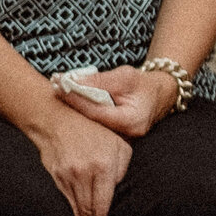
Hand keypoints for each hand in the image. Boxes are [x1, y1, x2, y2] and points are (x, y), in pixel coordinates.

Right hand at [24, 101, 133, 215]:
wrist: (57, 118)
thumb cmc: (96, 132)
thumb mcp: (120, 146)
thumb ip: (123, 173)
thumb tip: (124, 197)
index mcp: (102, 167)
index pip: (102, 208)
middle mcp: (81, 175)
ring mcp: (65, 178)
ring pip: (73, 213)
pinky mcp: (54, 179)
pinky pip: (64, 205)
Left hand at [55, 65, 173, 140]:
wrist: (160, 95)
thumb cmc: (144, 84)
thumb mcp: (126, 76)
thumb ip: (100, 80)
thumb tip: (73, 81)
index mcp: (130, 121)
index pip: (95, 112)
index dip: (76, 98)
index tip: (60, 85)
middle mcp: (125, 135)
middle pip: (90, 121)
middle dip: (71, 102)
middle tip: (55, 85)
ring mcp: (118, 140)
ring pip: (90, 124)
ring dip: (74, 106)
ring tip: (59, 90)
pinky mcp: (112, 138)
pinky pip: (93, 125)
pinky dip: (82, 111)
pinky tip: (70, 100)